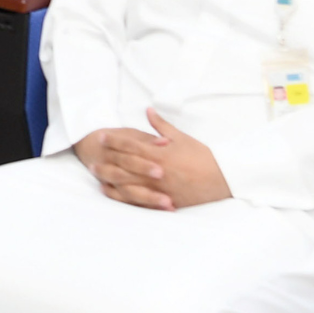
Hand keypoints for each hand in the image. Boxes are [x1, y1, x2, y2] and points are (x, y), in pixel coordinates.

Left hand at [72, 111, 232, 209]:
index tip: (101, 136)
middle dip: (107, 161)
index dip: (114, 141)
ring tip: (96, 175)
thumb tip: (148, 111)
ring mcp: (159, 188)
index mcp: (160, 154)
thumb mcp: (182, 138)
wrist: (222, 178)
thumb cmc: (202, 156)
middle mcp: (157, 172)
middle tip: (91, 158)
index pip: (131, 146)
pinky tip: (112, 192)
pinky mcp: (163, 201)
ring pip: (129, 184)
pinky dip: (123, 197)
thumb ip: (161, 126)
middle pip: (125, 166)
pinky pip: (139, 200)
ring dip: (110, 179)